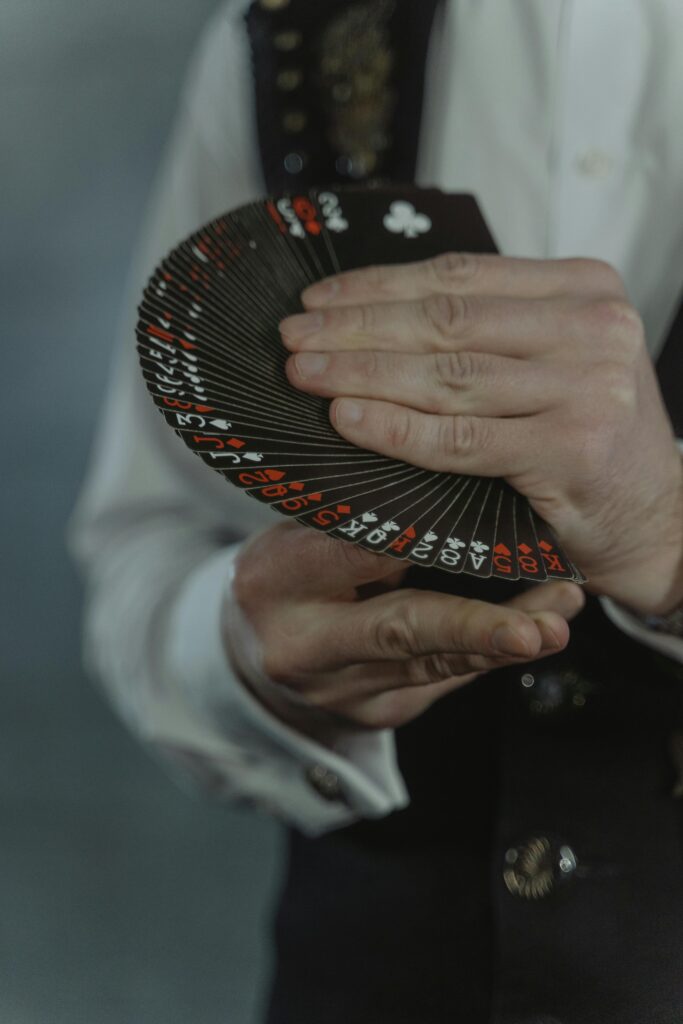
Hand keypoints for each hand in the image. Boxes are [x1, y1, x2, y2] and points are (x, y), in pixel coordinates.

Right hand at [229, 522, 583, 730]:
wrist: (254, 654)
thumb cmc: (285, 576)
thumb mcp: (295, 535)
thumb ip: (354, 522)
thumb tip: (443, 479)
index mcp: (277, 582)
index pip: (353, 552)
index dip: (418, 535)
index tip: (478, 512)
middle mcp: (307, 646)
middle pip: (400, 632)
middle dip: (475, 629)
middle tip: (538, 627)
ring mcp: (344, 690)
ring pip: (437, 664)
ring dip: (504, 641)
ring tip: (560, 617)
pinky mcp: (380, 712)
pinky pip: (444, 678)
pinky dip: (490, 652)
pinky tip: (539, 629)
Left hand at [281, 254, 682, 614]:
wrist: (661, 517)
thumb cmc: (591, 437)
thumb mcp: (558, 359)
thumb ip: (493, 331)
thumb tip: (376, 315)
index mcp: (584, 288)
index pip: (459, 275)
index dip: (377, 285)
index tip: (318, 298)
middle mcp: (592, 327)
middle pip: (445, 321)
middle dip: (355, 327)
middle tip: (292, 336)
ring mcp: (585, 387)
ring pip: (446, 375)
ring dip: (361, 373)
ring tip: (303, 374)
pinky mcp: (569, 450)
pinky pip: (459, 439)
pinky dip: (395, 428)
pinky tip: (345, 419)